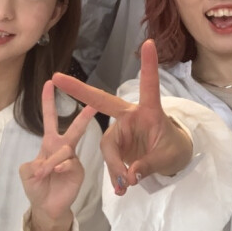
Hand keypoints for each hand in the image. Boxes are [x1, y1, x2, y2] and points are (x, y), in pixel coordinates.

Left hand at [19, 82, 96, 230]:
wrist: (47, 207)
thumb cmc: (37, 187)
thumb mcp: (27, 172)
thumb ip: (33, 164)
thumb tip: (47, 164)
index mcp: (49, 144)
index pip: (50, 119)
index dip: (48, 101)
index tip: (49, 83)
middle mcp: (63, 148)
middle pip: (74, 129)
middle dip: (82, 117)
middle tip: (93, 105)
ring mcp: (72, 159)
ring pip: (65, 149)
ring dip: (53, 160)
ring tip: (45, 172)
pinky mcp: (78, 170)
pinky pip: (69, 162)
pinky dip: (60, 167)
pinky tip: (55, 172)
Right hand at [52, 40, 193, 194]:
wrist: (170, 159)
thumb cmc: (173, 149)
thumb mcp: (168, 158)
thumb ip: (148, 165)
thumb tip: (129, 175)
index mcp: (149, 111)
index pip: (149, 85)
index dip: (149, 65)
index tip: (149, 42)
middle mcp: (130, 116)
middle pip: (102, 102)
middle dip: (80, 90)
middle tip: (57, 78)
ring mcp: (120, 131)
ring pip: (107, 146)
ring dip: (114, 166)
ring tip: (125, 186)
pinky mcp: (116, 146)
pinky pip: (110, 160)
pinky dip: (115, 174)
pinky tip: (122, 187)